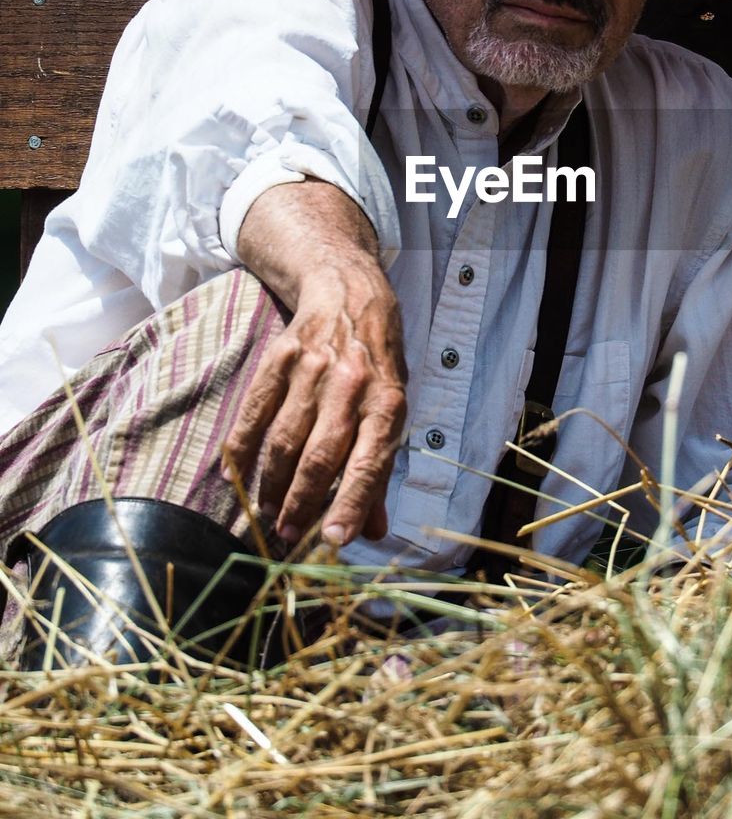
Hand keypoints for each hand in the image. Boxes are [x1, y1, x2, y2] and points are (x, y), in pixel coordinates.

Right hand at [225, 179, 406, 544]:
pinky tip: (235, 477)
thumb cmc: (377, 364)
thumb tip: (372, 531)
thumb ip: (380, 470)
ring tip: (267, 514)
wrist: (350, 294)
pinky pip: (254, 411)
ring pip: (284, 438)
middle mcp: (351, 386)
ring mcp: (312, 369)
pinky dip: (242, 447)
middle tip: (287, 535)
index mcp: (387, 402)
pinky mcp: (279, 357)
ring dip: (272, 484)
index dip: (352, 503)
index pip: (370, 462)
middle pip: (320, 454)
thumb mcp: (393, 409)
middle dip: (302, 502)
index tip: (334, 541)